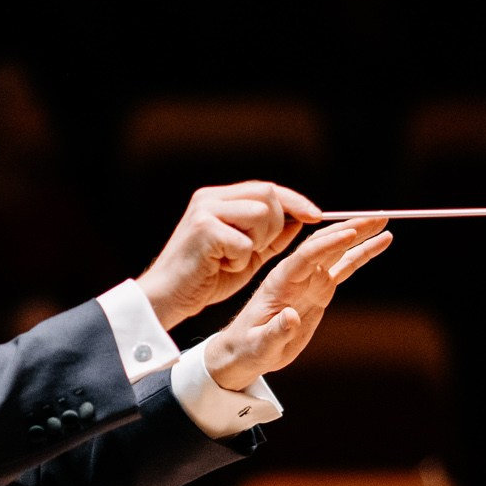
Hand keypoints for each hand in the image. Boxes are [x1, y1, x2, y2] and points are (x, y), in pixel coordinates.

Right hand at [136, 183, 322, 328]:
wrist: (169, 297)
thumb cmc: (206, 277)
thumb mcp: (246, 253)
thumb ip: (271, 236)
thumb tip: (301, 221)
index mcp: (219, 199)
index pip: (266, 188)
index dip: (295, 201)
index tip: (316, 217)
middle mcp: (211, 198)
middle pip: (267, 194)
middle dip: (276, 224)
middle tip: (257, 248)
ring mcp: (205, 211)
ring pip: (260, 214)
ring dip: (258, 242)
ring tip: (235, 258)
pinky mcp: (203, 229)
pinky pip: (244, 242)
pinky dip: (240, 260)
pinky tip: (221, 266)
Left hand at [201, 218, 392, 389]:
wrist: (246, 349)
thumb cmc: (250, 347)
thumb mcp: (260, 345)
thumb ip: (276, 331)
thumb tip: (291, 317)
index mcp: (280, 282)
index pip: (306, 256)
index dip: (328, 244)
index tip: (351, 232)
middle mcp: (296, 274)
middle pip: (325, 244)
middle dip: (350, 229)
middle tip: (377, 216)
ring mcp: (310, 279)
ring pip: (338, 250)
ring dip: (360, 235)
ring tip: (383, 221)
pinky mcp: (320, 288)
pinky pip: (344, 266)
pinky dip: (362, 253)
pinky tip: (381, 242)